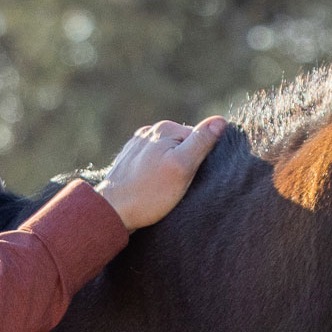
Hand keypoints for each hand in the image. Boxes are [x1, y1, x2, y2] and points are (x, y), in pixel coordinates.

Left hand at [93, 115, 225, 229]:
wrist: (111, 211)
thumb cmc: (149, 193)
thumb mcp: (182, 167)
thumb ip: (201, 142)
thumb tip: (221, 120)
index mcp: (165, 128)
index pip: (198, 138)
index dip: (201, 159)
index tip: (192, 177)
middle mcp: (149, 132)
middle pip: (182, 145)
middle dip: (186, 163)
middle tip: (179, 186)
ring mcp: (137, 146)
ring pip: (167, 155)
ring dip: (171, 169)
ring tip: (164, 189)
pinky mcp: (129, 160)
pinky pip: (152, 164)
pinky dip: (157, 174)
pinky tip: (152, 188)